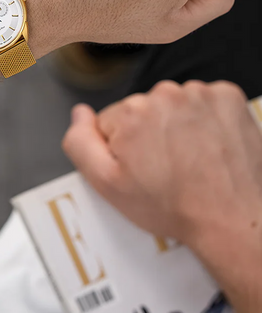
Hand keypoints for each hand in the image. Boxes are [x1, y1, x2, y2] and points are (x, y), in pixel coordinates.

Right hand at [62, 81, 261, 312]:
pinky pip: (205, 101)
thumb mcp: (108, 187)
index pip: (111, 121)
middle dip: (150, 134)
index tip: (140, 169)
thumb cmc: (174, 207)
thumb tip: (79, 113)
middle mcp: (164, 94)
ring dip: (179, 125)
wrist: (233, 218)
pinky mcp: (228, 96)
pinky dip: (206, 119)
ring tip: (191, 161)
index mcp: (131, 112)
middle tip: (166, 170)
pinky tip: (209, 146)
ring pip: (174, 104)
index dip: (121, 148)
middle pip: (143, 109)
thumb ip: (80, 144)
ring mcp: (199, 93)